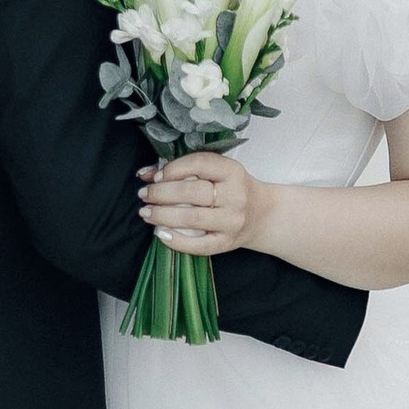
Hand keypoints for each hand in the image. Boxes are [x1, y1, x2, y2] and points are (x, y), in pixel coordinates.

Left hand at [139, 150, 258, 257]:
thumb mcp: (216, 173)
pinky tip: (161, 234)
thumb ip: (183, 170)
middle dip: (162, 193)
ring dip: (163, 216)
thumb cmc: (233, 189)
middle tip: (144, 194)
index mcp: (233, 171)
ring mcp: (233, 221)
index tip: (156, 175)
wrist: (264, 215)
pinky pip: (200, 245)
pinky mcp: (228, 242)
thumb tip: (145, 174)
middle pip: (192, 192)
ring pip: (192, 218)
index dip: (174, 168)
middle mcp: (235, 196)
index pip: (200, 164)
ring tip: (146, 213)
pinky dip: (177, 241)